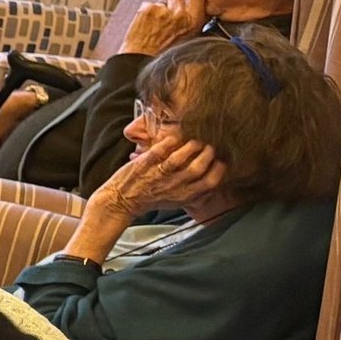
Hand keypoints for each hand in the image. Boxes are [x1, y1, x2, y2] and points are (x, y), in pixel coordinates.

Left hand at [90, 133, 224, 225]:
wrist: (120, 201)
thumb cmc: (150, 199)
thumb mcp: (177, 201)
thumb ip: (195, 193)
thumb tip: (214, 182)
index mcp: (184, 196)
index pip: (211, 183)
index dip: (219, 169)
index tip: (220, 160)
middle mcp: (173, 186)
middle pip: (198, 168)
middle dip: (207, 154)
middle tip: (208, 147)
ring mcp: (158, 174)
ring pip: (180, 157)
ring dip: (191, 146)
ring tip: (194, 141)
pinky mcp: (144, 164)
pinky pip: (161, 149)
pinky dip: (171, 141)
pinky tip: (175, 138)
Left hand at [121, 0, 208, 56]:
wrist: (140, 59)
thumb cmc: (164, 52)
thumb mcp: (189, 37)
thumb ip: (194, 20)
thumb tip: (196, 6)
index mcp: (193, 21)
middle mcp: (180, 15)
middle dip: (171, 3)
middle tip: (164, 18)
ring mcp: (163, 11)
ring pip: (161, 0)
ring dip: (159, 8)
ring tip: (155, 25)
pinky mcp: (147, 10)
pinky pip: (148, 4)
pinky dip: (145, 12)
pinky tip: (145, 25)